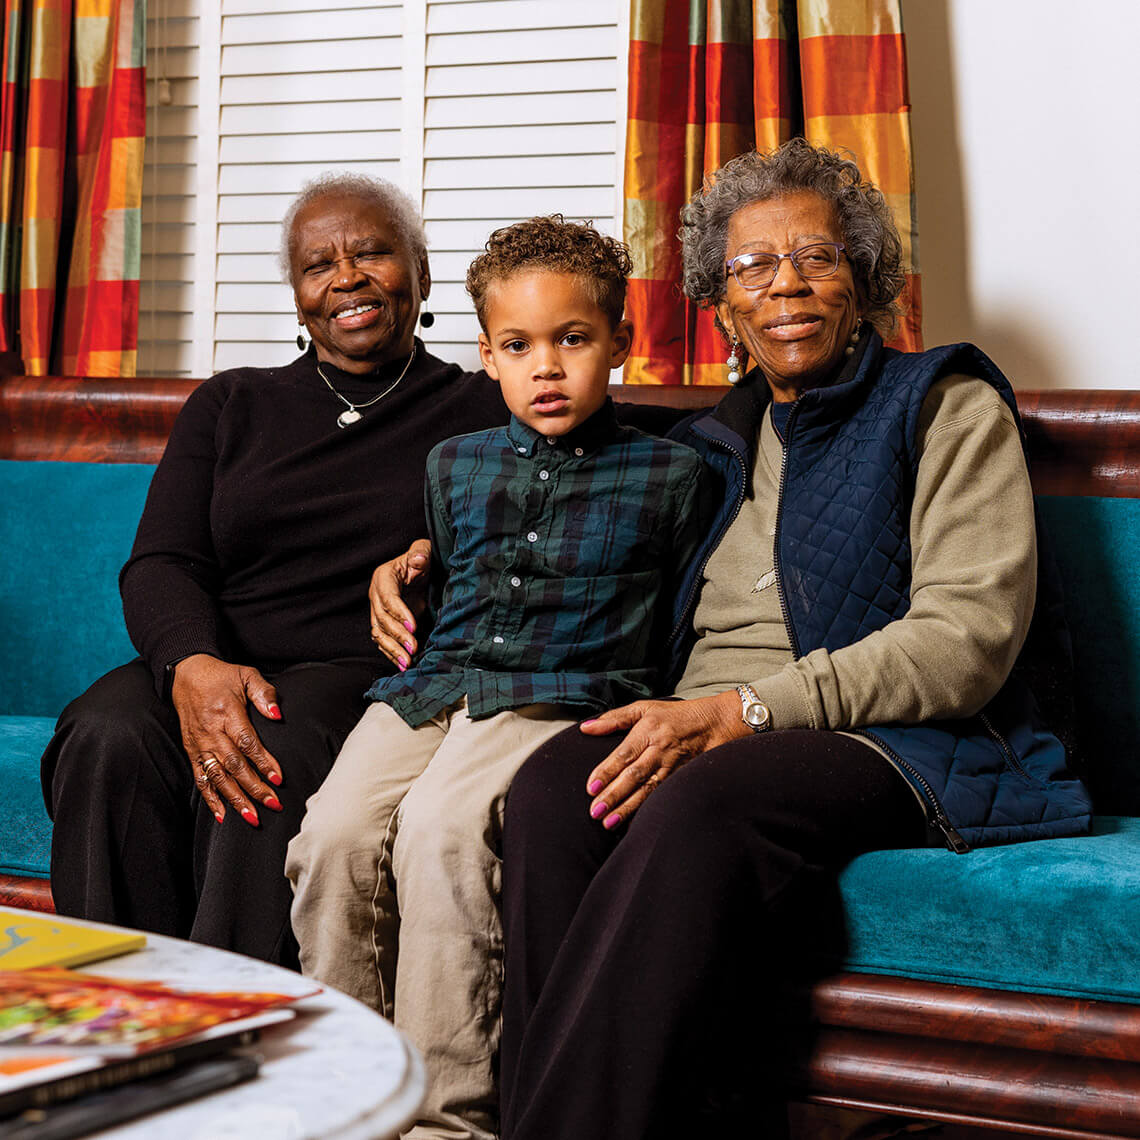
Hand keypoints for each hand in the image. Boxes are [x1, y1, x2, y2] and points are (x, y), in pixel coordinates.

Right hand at [171, 654, 284, 825]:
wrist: (185, 675)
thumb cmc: (222, 676)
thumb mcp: (246, 674)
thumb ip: (264, 693)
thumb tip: (277, 714)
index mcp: (226, 712)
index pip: (247, 742)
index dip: (263, 762)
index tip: (278, 779)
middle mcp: (211, 732)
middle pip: (234, 765)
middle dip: (254, 788)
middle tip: (273, 804)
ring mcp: (199, 744)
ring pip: (217, 777)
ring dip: (234, 799)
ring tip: (251, 817)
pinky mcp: (191, 751)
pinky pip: (200, 778)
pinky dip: (210, 798)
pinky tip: (222, 816)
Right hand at [369, 538, 431, 670]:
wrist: (420, 570)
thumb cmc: (422, 559)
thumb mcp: (423, 551)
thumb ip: (420, 553)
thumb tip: (417, 560)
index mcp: (383, 578)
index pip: (388, 598)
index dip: (399, 612)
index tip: (413, 625)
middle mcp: (376, 595)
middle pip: (382, 619)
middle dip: (397, 635)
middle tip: (413, 648)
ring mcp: (378, 611)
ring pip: (379, 633)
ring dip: (392, 649)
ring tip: (407, 662)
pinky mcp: (384, 623)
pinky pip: (383, 640)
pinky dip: (391, 653)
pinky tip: (403, 664)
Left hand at [582, 691, 747, 827]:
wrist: (716, 723)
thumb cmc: (675, 715)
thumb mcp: (644, 708)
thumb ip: (614, 719)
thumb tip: (586, 727)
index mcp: (648, 731)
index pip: (624, 754)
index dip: (607, 772)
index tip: (591, 788)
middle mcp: (660, 750)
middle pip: (634, 776)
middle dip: (613, 795)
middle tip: (595, 812)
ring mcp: (673, 766)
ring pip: (648, 790)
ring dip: (628, 808)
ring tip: (610, 822)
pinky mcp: (682, 778)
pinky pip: (663, 796)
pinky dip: (648, 809)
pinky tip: (635, 822)